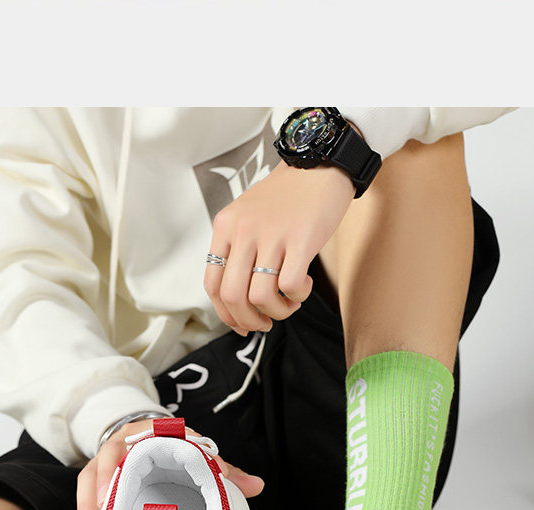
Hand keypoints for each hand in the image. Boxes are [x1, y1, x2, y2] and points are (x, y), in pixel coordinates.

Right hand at [76, 419, 264, 509]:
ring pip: (89, 478)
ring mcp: (103, 461)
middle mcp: (122, 443)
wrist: (143, 437)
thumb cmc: (170, 447)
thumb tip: (257, 486)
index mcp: (148, 432)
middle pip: (107, 458)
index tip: (145, 470)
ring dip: (88, 504)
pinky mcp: (93, 480)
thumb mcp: (193, 452)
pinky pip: (84, 496)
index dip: (152, 452)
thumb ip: (220, 467)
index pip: (147, 437)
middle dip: (102, 483)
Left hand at [204, 160, 354, 334]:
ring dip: (276, 312)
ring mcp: (272, 234)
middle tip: (265, 322)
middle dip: (248, 320)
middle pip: (232, 296)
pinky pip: (289, 287)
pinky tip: (304, 286)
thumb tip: (239, 303)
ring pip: (259, 297)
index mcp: (225, 226)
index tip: (241, 323)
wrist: (321, 163)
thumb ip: (239, 252)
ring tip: (289, 303)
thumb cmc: (287, 197)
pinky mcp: (301, 239)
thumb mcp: (248, 217)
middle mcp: (243, 230)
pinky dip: (296, 297)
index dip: (225, 314)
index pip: (211, 285)